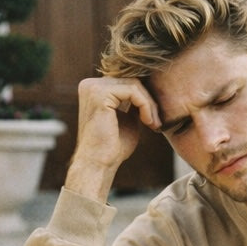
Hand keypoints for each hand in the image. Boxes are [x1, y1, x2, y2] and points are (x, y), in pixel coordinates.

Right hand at [64, 76, 161, 200]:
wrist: (99, 164)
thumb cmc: (113, 146)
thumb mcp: (127, 118)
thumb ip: (134, 103)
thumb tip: (149, 89)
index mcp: (94, 89)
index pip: (127, 83)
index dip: (145, 99)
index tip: (154, 119)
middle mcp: (90, 84)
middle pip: (132, 81)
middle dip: (148, 101)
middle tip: (156, 122)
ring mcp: (93, 87)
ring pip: (135, 85)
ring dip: (149, 105)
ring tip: (153, 123)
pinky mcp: (100, 94)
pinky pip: (133, 91)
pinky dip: (145, 106)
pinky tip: (148, 122)